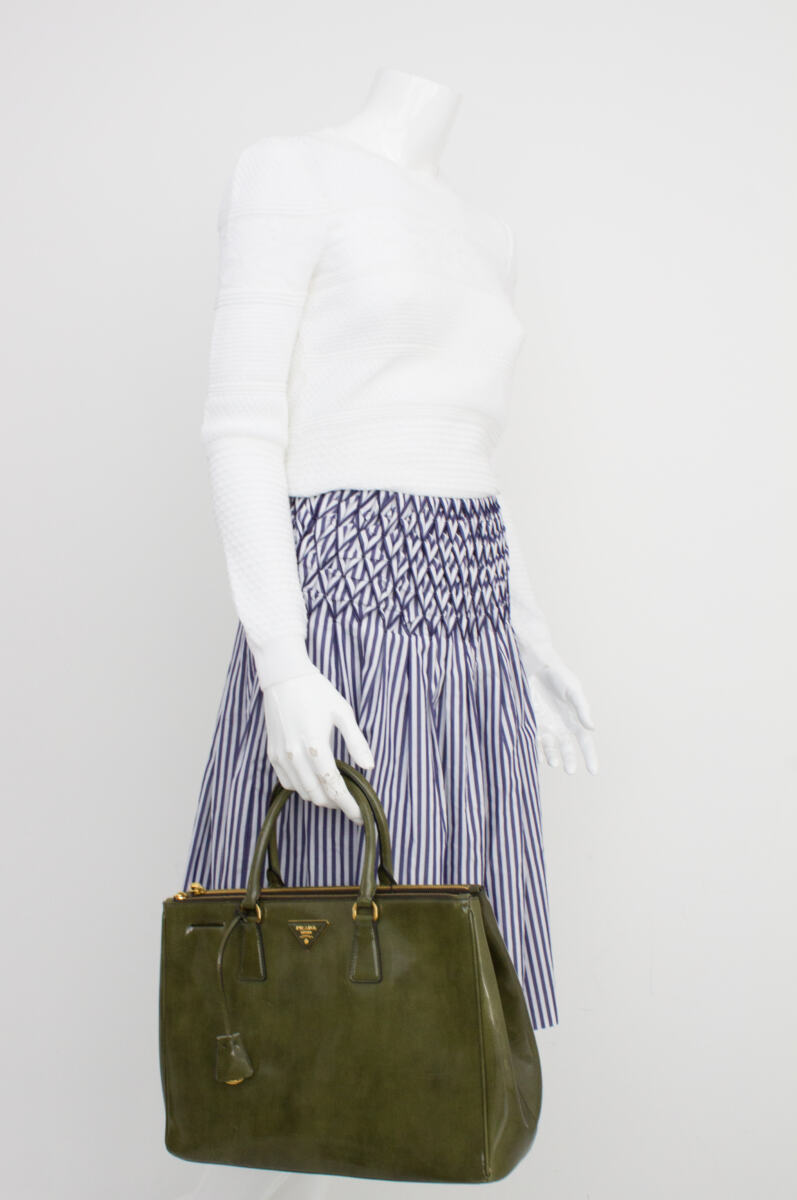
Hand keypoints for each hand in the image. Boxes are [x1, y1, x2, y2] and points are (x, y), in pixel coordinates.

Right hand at [262, 665, 374, 823]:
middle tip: (350, 803)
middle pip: (317, 795)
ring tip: (334, 792)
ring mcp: (282, 756)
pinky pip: (286, 783)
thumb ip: (356, 742)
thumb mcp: (343, 712)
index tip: (359, 815)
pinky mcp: (272, 754)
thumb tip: (370, 767)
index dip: (348, 805)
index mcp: (316, 746)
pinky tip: (313, 781)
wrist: (284, 678)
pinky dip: (301, 788)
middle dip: (335, 804)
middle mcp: (296, 755)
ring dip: (318, 797)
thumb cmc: (317, 692)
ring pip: (301, 792)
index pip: (333, 787)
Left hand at [525, 653, 597, 774]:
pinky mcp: (531, 721)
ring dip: (553, 756)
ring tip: (554, 763)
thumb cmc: (558, 674)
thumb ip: (582, 708)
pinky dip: (536, 751)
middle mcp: (561, 725)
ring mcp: (545, 724)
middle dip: (569, 760)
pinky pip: (534, 740)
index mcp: (575, 718)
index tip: (593, 771)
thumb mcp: (573, 689)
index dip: (590, 756)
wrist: (534, 664)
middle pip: (567, 748)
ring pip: (551, 747)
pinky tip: (538, 758)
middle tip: (570, 770)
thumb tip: (592, 727)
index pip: (585, 741)